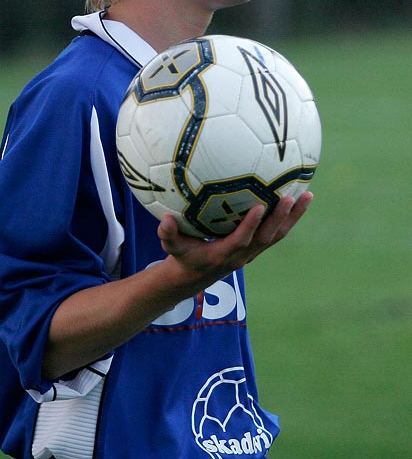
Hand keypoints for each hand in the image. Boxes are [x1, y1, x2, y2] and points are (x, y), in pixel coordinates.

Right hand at [157, 192, 312, 288]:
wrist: (195, 277)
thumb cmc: (183, 256)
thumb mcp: (172, 247)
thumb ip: (167, 234)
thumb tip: (164, 219)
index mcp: (224, 254)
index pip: (241, 240)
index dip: (251, 225)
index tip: (260, 206)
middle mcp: (243, 254)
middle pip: (267, 238)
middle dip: (280, 218)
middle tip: (291, 197)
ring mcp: (253, 251)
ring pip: (277, 235)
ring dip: (293, 217)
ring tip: (308, 195)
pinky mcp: (257, 246)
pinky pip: (277, 232)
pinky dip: (290, 217)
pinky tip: (300, 198)